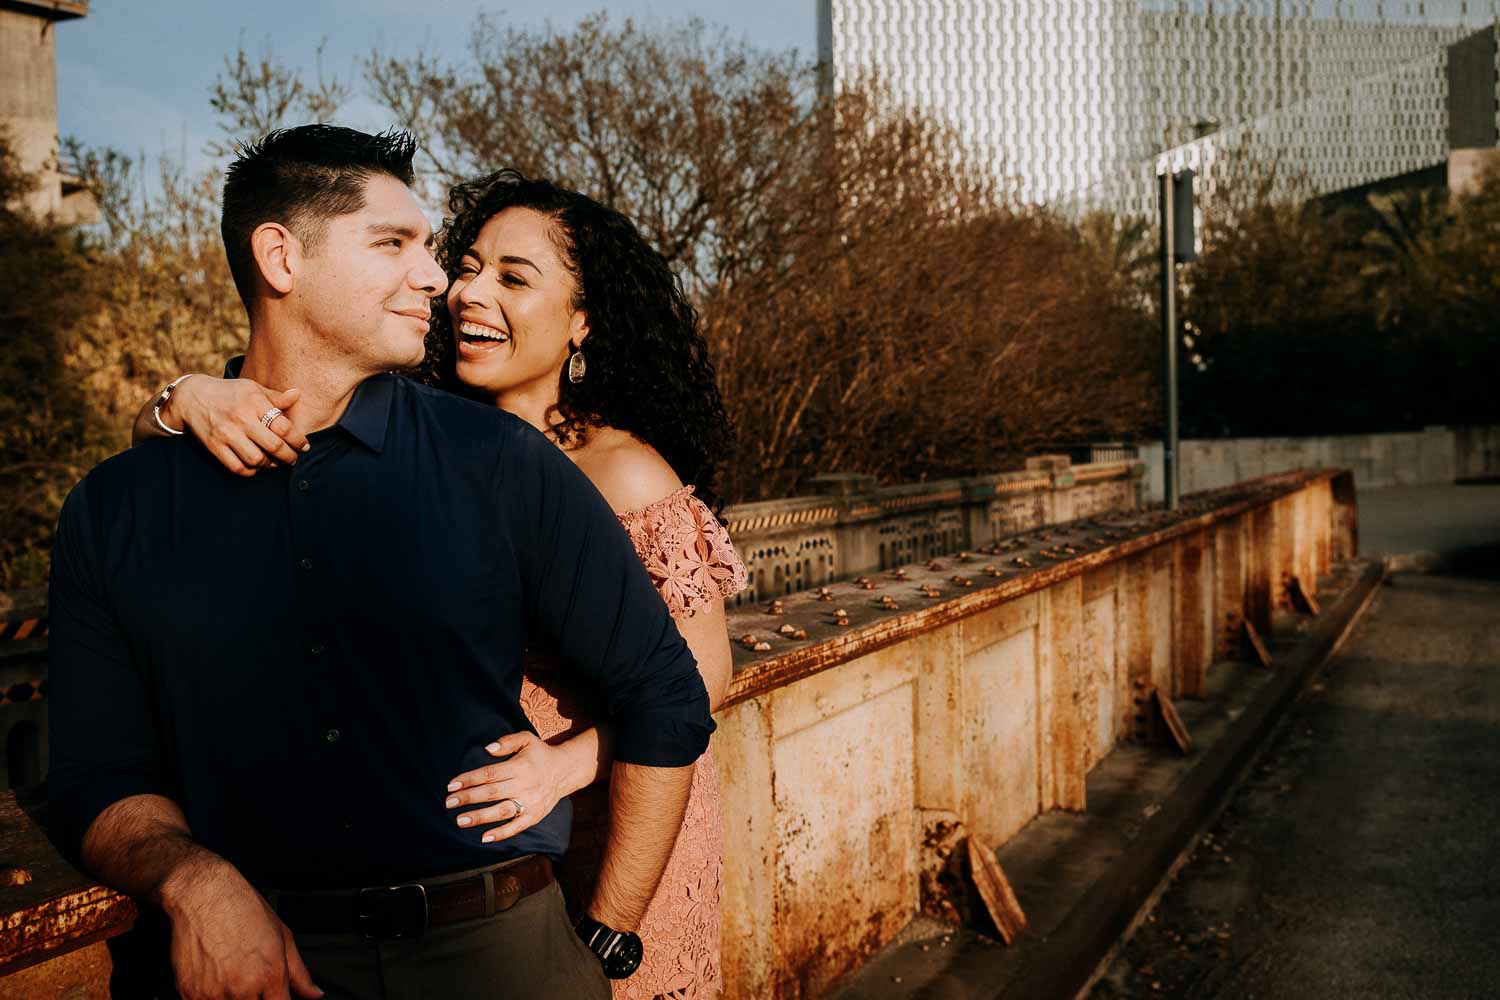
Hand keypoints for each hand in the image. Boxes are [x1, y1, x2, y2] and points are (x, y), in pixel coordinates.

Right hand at [161, 857, 321, 999]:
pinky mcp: (189, 994)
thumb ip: (299, 973)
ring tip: (232, 977)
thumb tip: (314, 994)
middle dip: (256, 999)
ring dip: (233, 999)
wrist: (204, 895)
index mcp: (270, 975)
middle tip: (252, 981)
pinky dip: (210, 998)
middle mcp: (243, 988)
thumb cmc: (242, 909)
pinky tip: (215, 979)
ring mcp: (214, 994)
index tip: (274, 997)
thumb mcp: (283, 936)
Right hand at [167, 376, 309, 476]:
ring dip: (270, 465)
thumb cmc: (229, 393)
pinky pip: (237, 467)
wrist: (192, 397)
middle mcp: (240, 418)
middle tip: (293, 458)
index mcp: (253, 402)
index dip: (298, 440)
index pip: (283, 426)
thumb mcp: (252, 388)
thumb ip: (275, 397)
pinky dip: (251, 471)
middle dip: (289, 456)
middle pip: (273, 445)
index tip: (304, 446)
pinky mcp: (214, 446)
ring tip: (275, 462)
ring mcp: (226, 434)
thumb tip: (298, 395)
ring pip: (256, 459)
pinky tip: (256, 465)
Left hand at [445, 732, 573, 843]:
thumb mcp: (527, 739)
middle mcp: (524, 785)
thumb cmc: (539, 754)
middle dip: (468, 798)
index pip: (489, 774)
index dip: (469, 779)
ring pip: (501, 811)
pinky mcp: (534, 816)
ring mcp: (530, 802)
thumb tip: (487, 749)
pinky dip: (501, 833)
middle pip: (491, 793)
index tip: (451, 785)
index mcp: (519, 767)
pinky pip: (516, 827)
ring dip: (480, 817)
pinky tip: (484, 837)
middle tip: (449, 802)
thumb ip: (507, 741)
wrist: (565, 771)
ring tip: (460, 821)